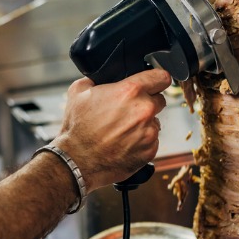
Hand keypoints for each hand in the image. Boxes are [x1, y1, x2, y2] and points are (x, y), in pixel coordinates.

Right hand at [54, 68, 171, 190]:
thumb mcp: (78, 93)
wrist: (77, 161)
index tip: (155, 82)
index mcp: (130, 91)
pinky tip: (124, 143)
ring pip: (154, 122)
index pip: (161, 77)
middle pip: (159, 100)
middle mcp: (144, 111)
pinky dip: (142, 141)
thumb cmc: (77, 128)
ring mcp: (149, 132)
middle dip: (147, 103)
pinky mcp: (150, 150)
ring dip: (144, 124)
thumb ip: (95, 80)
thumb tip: (99, 77)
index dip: (157, 78)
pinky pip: (152, 141)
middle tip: (128, 111)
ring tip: (122, 130)